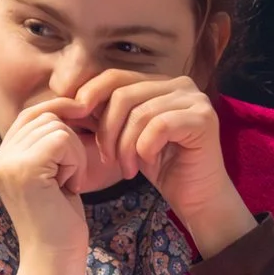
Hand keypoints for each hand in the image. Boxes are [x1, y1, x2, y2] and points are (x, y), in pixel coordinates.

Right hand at [0, 98, 92, 274]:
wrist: (54, 260)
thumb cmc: (60, 220)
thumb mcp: (52, 173)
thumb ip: (49, 142)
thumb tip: (74, 101)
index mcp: (0, 157)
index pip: (31, 113)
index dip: (60, 110)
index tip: (84, 118)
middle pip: (47, 116)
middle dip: (71, 143)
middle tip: (69, 179)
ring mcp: (8, 162)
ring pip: (58, 127)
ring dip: (76, 155)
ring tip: (67, 185)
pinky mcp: (25, 169)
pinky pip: (64, 141)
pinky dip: (77, 162)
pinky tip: (70, 188)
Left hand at [73, 71, 252, 256]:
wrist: (196, 198)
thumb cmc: (161, 167)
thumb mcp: (126, 135)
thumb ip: (107, 113)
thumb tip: (70, 99)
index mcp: (160, 82)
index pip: (115, 76)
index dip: (90, 96)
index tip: (76, 122)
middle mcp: (179, 84)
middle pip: (122, 95)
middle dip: (107, 131)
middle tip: (108, 159)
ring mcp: (195, 98)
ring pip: (139, 113)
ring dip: (125, 146)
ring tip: (127, 168)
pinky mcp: (203, 118)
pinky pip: (158, 126)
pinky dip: (145, 149)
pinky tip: (147, 164)